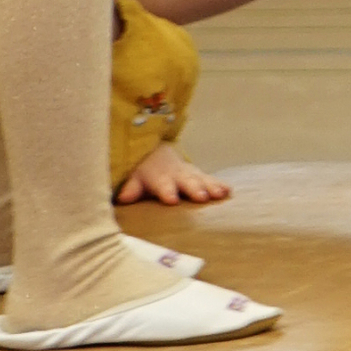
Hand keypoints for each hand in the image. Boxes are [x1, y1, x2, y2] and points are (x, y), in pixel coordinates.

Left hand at [115, 142, 231, 206]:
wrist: (158, 150)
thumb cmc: (145, 171)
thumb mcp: (135, 177)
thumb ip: (131, 187)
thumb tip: (123, 197)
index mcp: (159, 177)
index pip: (162, 185)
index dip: (167, 191)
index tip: (172, 200)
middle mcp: (176, 174)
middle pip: (185, 181)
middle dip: (193, 188)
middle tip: (201, 197)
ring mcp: (189, 174)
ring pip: (201, 179)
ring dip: (210, 186)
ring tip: (219, 194)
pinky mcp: (198, 175)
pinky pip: (210, 179)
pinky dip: (219, 184)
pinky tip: (228, 191)